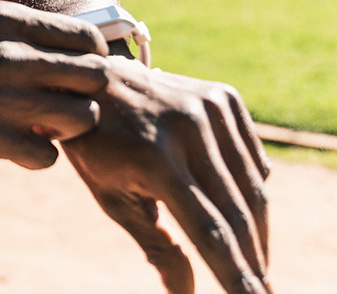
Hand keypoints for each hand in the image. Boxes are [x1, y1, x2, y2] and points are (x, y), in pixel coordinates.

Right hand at [0, 0, 109, 168]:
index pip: (85, 35)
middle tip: (64, 99)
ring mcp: (0, 100)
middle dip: (86, 90)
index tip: (76, 68)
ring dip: (70, 126)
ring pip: (82, 118)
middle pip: (94, 76)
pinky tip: (21, 148)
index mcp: (0, 20)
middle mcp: (8, 56)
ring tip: (47, 126)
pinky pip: (47, 156)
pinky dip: (40, 156)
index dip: (90, 54)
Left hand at [62, 59, 270, 293]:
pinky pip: (252, 158)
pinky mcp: (224, 97)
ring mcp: (210, 108)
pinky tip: (241, 211)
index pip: (209, 232)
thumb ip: (156, 246)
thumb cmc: (96, 147)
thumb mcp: (113, 198)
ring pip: (253, 187)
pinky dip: (251, 189)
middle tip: (262, 291)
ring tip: (255, 263)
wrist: (91, 80)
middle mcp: (188, 130)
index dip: (235, 274)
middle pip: (238, 213)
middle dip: (253, 260)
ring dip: (258, 232)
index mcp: (155, 160)